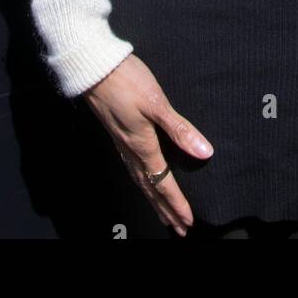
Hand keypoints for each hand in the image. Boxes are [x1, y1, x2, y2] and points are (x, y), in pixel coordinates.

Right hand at [82, 52, 213, 235]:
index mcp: (143, 146)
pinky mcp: (116, 133)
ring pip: (139, 181)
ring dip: (153, 200)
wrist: (94, 68)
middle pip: (150, 189)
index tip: (189, 221)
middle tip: (179, 229)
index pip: (163, 183)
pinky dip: (141, 183)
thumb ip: (180, 129)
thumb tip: (204, 153)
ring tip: (163, 214)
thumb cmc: (127, 82)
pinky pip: (131, 169)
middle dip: (165, 210)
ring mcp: (121, 143)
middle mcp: (131, 150)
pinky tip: (141, 179)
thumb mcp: (157, 103)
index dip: (177, 203)